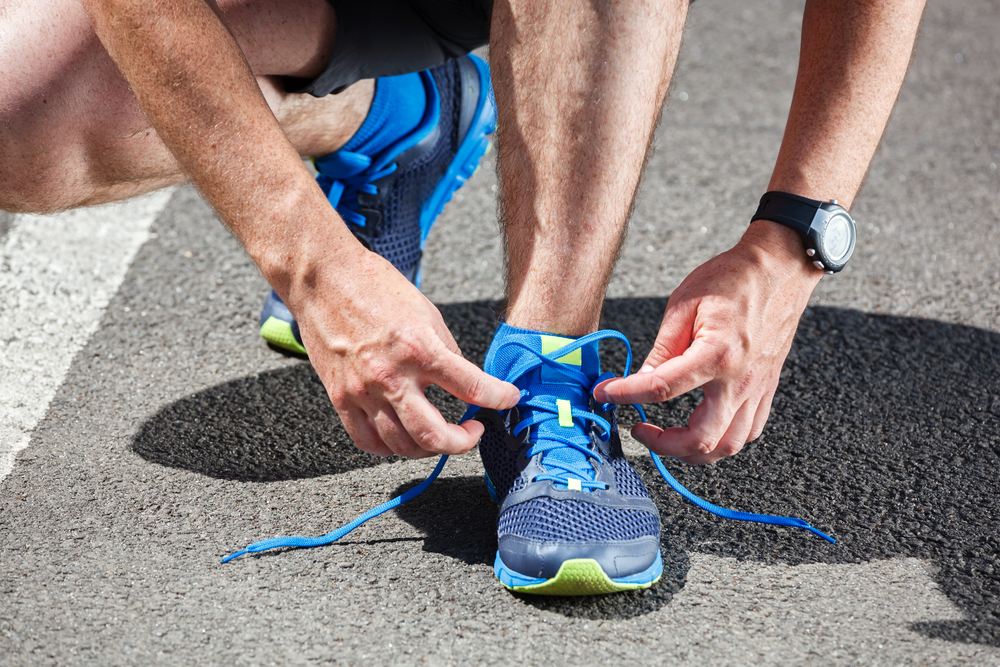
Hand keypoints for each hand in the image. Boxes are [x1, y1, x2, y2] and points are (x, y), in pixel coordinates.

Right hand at [286, 248, 520, 458]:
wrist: (323, 278)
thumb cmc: (374, 286)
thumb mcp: (427, 313)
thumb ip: (447, 352)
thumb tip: (464, 381)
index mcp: (419, 348)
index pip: (471, 387)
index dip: (499, 399)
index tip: (508, 400)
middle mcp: (391, 376)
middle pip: (433, 436)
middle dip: (463, 443)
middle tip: (473, 433)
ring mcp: (362, 391)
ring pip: (401, 445)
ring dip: (428, 449)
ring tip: (440, 436)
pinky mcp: (340, 398)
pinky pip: (367, 440)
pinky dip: (390, 448)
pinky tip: (403, 438)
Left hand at [594, 221, 821, 463]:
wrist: (780, 269)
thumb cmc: (733, 278)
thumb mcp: (683, 304)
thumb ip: (662, 349)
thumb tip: (640, 379)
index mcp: (716, 354)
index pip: (662, 389)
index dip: (626, 396)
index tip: (605, 394)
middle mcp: (741, 379)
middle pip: (701, 438)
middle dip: (662, 444)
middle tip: (640, 427)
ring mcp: (758, 388)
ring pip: (729, 445)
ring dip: (693, 451)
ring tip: (669, 436)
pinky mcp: (767, 388)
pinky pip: (749, 431)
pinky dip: (723, 440)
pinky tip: (703, 427)